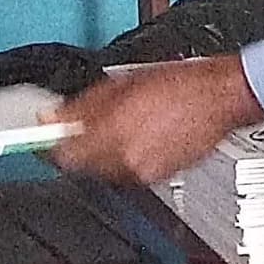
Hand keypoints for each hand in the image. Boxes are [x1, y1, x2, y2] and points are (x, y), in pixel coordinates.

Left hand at [57, 56, 263, 185]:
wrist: (218, 98)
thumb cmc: (178, 85)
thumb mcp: (120, 85)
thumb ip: (81, 107)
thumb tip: (52, 118)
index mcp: (112, 134)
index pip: (63, 156)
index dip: (50, 148)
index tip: (45, 139)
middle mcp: (125, 160)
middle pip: (82, 166)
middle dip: (77, 148)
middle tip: (80, 128)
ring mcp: (142, 172)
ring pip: (104, 171)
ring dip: (101, 153)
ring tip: (117, 127)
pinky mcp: (157, 178)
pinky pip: (127, 172)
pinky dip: (124, 158)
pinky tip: (137, 136)